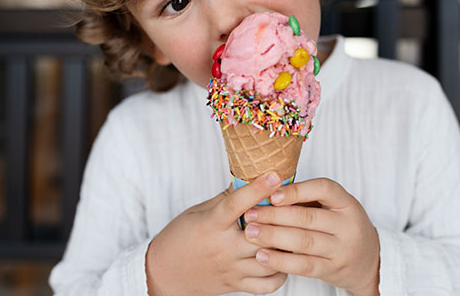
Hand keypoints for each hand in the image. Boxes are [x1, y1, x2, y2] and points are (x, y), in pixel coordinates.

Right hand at [145, 171, 287, 294]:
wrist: (163, 274)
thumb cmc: (180, 237)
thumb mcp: (198, 211)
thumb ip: (226, 199)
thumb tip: (251, 179)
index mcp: (211, 224)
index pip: (235, 204)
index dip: (256, 189)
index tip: (275, 175)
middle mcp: (223, 248)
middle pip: (260, 235)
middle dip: (280, 220)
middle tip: (296, 205)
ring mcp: (231, 269)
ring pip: (269, 259)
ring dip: (285, 245)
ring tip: (296, 230)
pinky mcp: (237, 285)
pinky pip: (267, 284)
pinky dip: (281, 271)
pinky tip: (284, 256)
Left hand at [243, 178, 379, 295]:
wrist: (368, 260)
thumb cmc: (342, 227)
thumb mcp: (336, 208)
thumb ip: (310, 200)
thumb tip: (269, 189)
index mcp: (347, 203)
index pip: (324, 189)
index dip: (297, 190)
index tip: (272, 194)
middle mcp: (347, 224)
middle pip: (308, 217)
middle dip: (275, 215)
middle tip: (250, 214)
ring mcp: (342, 249)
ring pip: (303, 241)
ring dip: (273, 236)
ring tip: (251, 233)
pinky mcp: (332, 269)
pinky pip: (303, 265)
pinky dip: (281, 260)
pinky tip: (262, 256)